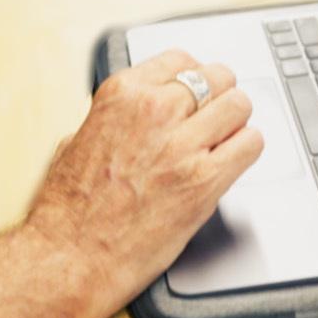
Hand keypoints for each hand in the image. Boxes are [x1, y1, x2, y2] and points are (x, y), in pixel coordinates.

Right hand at [20, 49, 262, 317]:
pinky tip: (234, 160)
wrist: (68, 258)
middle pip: (217, 77)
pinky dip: (247, 150)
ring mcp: (182, 145)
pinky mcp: (204, 181)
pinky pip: (251, 145)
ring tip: (228, 138)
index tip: (198, 91)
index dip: (194, 77)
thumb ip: (114, 119)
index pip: (181, 60)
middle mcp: (154, 110)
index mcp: (122, 94)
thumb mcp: (78, 139)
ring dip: (237, 121)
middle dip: (220, 96)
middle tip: (218, 115)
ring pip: (239, 105)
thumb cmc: (67, 210)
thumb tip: (133, 116)